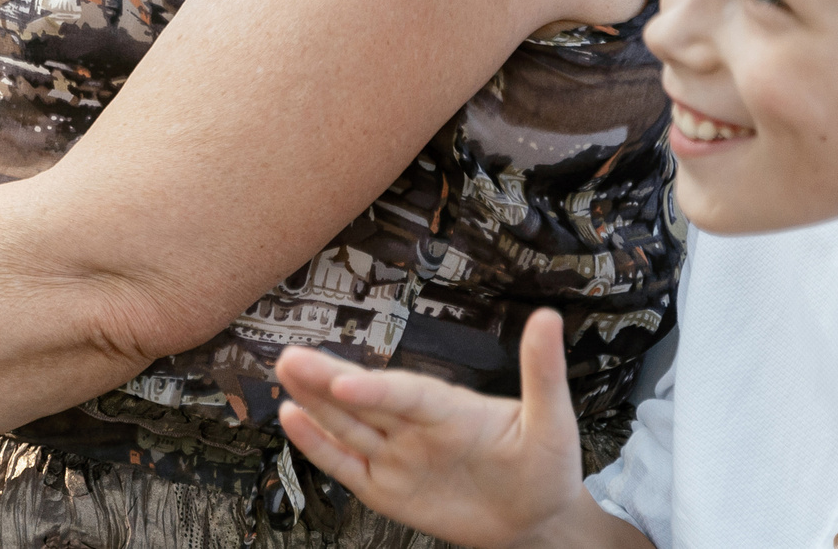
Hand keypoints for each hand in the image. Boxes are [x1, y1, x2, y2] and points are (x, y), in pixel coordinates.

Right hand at [276, 310, 606, 548]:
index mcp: (451, 409)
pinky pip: (347, 467)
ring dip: (314, 402)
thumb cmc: (546, 467)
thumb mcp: (553, 422)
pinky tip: (293, 420)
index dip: (378, 388)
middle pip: (364, 401)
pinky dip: (318, 447)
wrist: (536, 518)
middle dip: (326, 380)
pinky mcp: (385, 490)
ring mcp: (397, 457)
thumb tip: (550, 318)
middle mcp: (415, 427)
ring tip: (284, 374)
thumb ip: (542, 372)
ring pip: (348, 427)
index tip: (346, 380)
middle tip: (290, 358)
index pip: (408, 394)